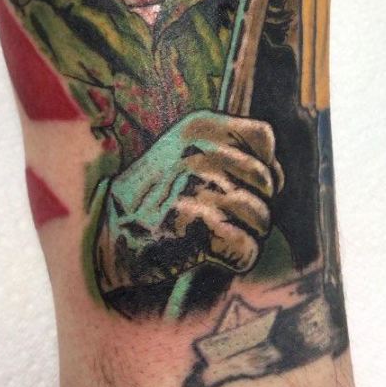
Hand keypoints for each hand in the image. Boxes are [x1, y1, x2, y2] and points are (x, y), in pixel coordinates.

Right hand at [97, 111, 283, 292]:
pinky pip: (248, 249)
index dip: (260, 168)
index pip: (263, 138)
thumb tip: (280, 176)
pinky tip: (207, 255)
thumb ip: (229, 155)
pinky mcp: (199, 226)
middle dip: (251, 208)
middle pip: (267, 183)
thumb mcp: (182, 155)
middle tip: (214, 219)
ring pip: (262, 218)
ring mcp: (199, 185)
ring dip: (243, 235)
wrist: (106, 242)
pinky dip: (235, 260)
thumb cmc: (151, 202)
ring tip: (207, 237)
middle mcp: (200, 149)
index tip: (236, 186)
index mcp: (198, 126)